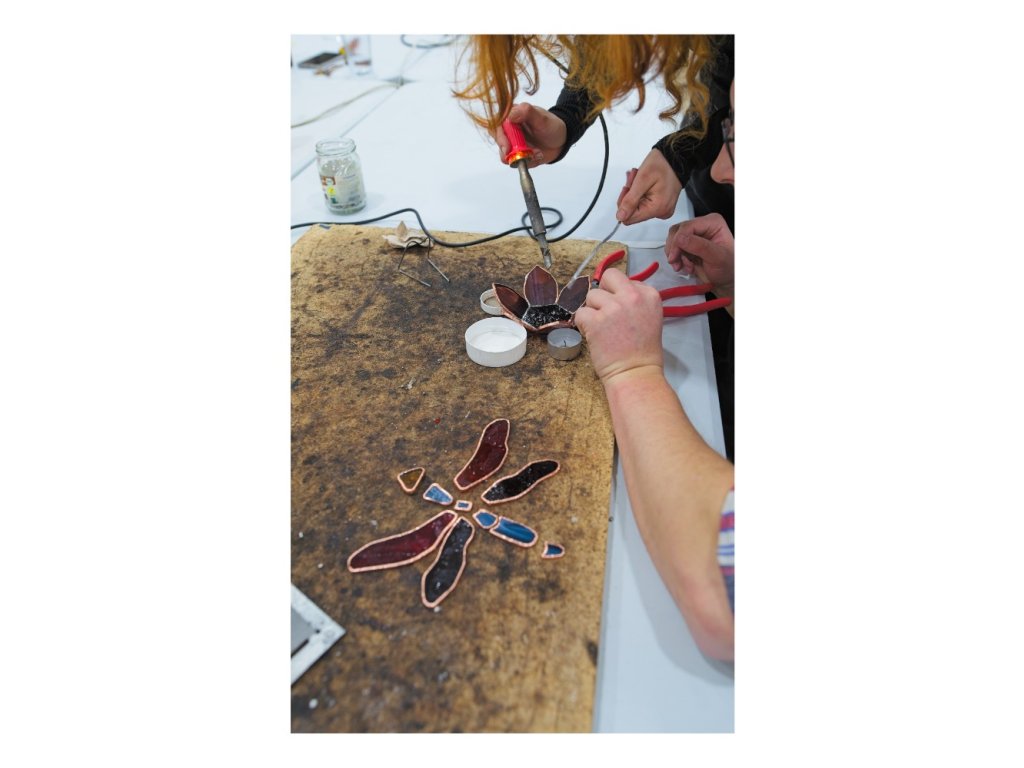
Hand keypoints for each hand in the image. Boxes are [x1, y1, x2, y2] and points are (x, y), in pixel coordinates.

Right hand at [493, 103, 566, 167]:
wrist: (561, 140)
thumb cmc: (551, 126)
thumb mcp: (542, 118)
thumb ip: (527, 113)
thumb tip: (510, 114)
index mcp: (512, 116)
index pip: (497, 125)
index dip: (500, 137)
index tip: (506, 147)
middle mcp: (509, 130)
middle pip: (498, 142)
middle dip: (506, 151)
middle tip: (518, 156)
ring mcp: (513, 144)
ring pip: (505, 155)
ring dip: (519, 158)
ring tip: (536, 154)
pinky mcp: (517, 155)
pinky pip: (515, 163)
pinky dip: (526, 162)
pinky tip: (537, 156)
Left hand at [573, 268, 663, 385]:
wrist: (635, 374)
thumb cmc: (643, 352)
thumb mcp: (650, 317)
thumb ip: (635, 301)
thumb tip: (613, 293)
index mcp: (650, 295)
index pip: (627, 280)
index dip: (619, 294)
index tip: (622, 312)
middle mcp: (633, 296)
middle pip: (609, 276)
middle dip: (604, 291)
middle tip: (605, 310)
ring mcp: (613, 307)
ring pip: (592, 295)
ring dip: (593, 310)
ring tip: (603, 329)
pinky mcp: (596, 320)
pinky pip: (581, 312)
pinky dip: (583, 324)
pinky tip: (594, 335)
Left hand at [615, 149, 682, 223]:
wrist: (675, 158)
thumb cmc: (662, 164)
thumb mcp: (642, 180)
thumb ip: (630, 200)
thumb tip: (621, 216)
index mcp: (657, 209)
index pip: (628, 218)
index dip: (624, 203)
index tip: (628, 188)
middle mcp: (661, 213)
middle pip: (633, 212)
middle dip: (630, 195)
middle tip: (634, 179)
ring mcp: (662, 210)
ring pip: (637, 207)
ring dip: (634, 191)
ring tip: (639, 177)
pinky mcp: (662, 205)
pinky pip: (644, 203)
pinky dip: (640, 192)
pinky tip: (643, 182)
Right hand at [665, 213, 734, 298]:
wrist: (726, 280)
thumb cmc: (728, 268)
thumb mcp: (717, 257)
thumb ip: (700, 246)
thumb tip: (680, 239)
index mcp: (713, 223)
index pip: (688, 226)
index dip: (678, 240)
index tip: (674, 256)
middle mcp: (703, 226)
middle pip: (678, 231)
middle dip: (676, 249)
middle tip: (678, 263)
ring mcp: (694, 235)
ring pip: (673, 239)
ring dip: (676, 255)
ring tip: (687, 266)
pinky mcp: (688, 245)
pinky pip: (674, 248)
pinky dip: (677, 259)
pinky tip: (687, 266)